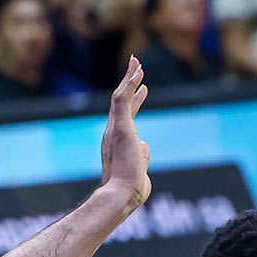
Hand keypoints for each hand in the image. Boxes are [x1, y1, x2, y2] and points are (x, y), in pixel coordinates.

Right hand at [99, 57, 151, 210]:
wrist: (122, 194)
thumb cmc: (131, 189)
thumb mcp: (140, 169)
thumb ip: (142, 155)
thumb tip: (144, 145)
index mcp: (117, 142)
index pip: (126, 116)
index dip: (135, 101)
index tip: (143, 89)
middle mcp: (112, 132)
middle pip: (121, 101)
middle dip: (129, 82)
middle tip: (137, 66)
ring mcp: (115, 129)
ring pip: (120, 96)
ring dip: (130, 78)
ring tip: (138, 62)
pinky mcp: (120, 126)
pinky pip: (122, 98)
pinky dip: (129, 83)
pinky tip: (137, 70)